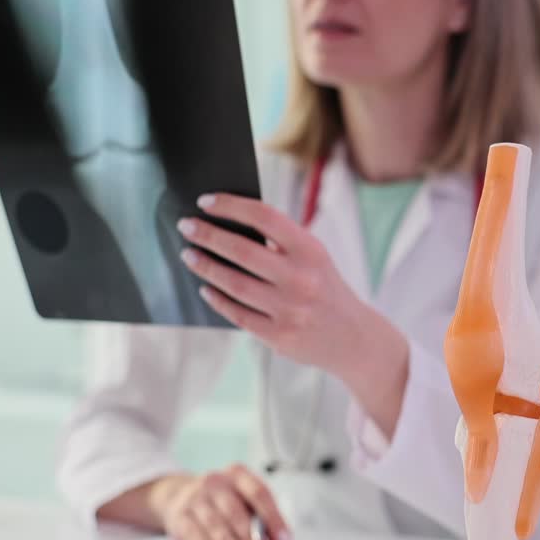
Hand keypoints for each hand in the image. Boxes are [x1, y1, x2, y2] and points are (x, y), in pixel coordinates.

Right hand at [154, 465, 290, 539]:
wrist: (178, 494)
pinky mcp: (179, 514)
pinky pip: (193, 530)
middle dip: (251, 536)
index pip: (259, 493)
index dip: (273, 519)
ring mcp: (196, 496)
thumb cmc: (222, 502)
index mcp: (238, 474)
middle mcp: (216, 481)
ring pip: (215, 522)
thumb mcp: (242, 501)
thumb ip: (262, 520)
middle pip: (237, 510)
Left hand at [177, 194, 374, 377]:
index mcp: (311, 250)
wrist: (353, 337)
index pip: (264, 217)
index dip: (231, 206)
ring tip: (189, 255)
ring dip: (206, 267)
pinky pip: (238, 314)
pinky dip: (217, 299)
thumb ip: (281, 242)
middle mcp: (301, 279)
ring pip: (234, 284)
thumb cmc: (324, 287)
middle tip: (186, 227)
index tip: (205, 202)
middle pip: (242, 251)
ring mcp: (289, 310)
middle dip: (208, 236)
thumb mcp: (314, 257)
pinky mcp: (279, 336)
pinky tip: (206, 287)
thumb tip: (227, 224)